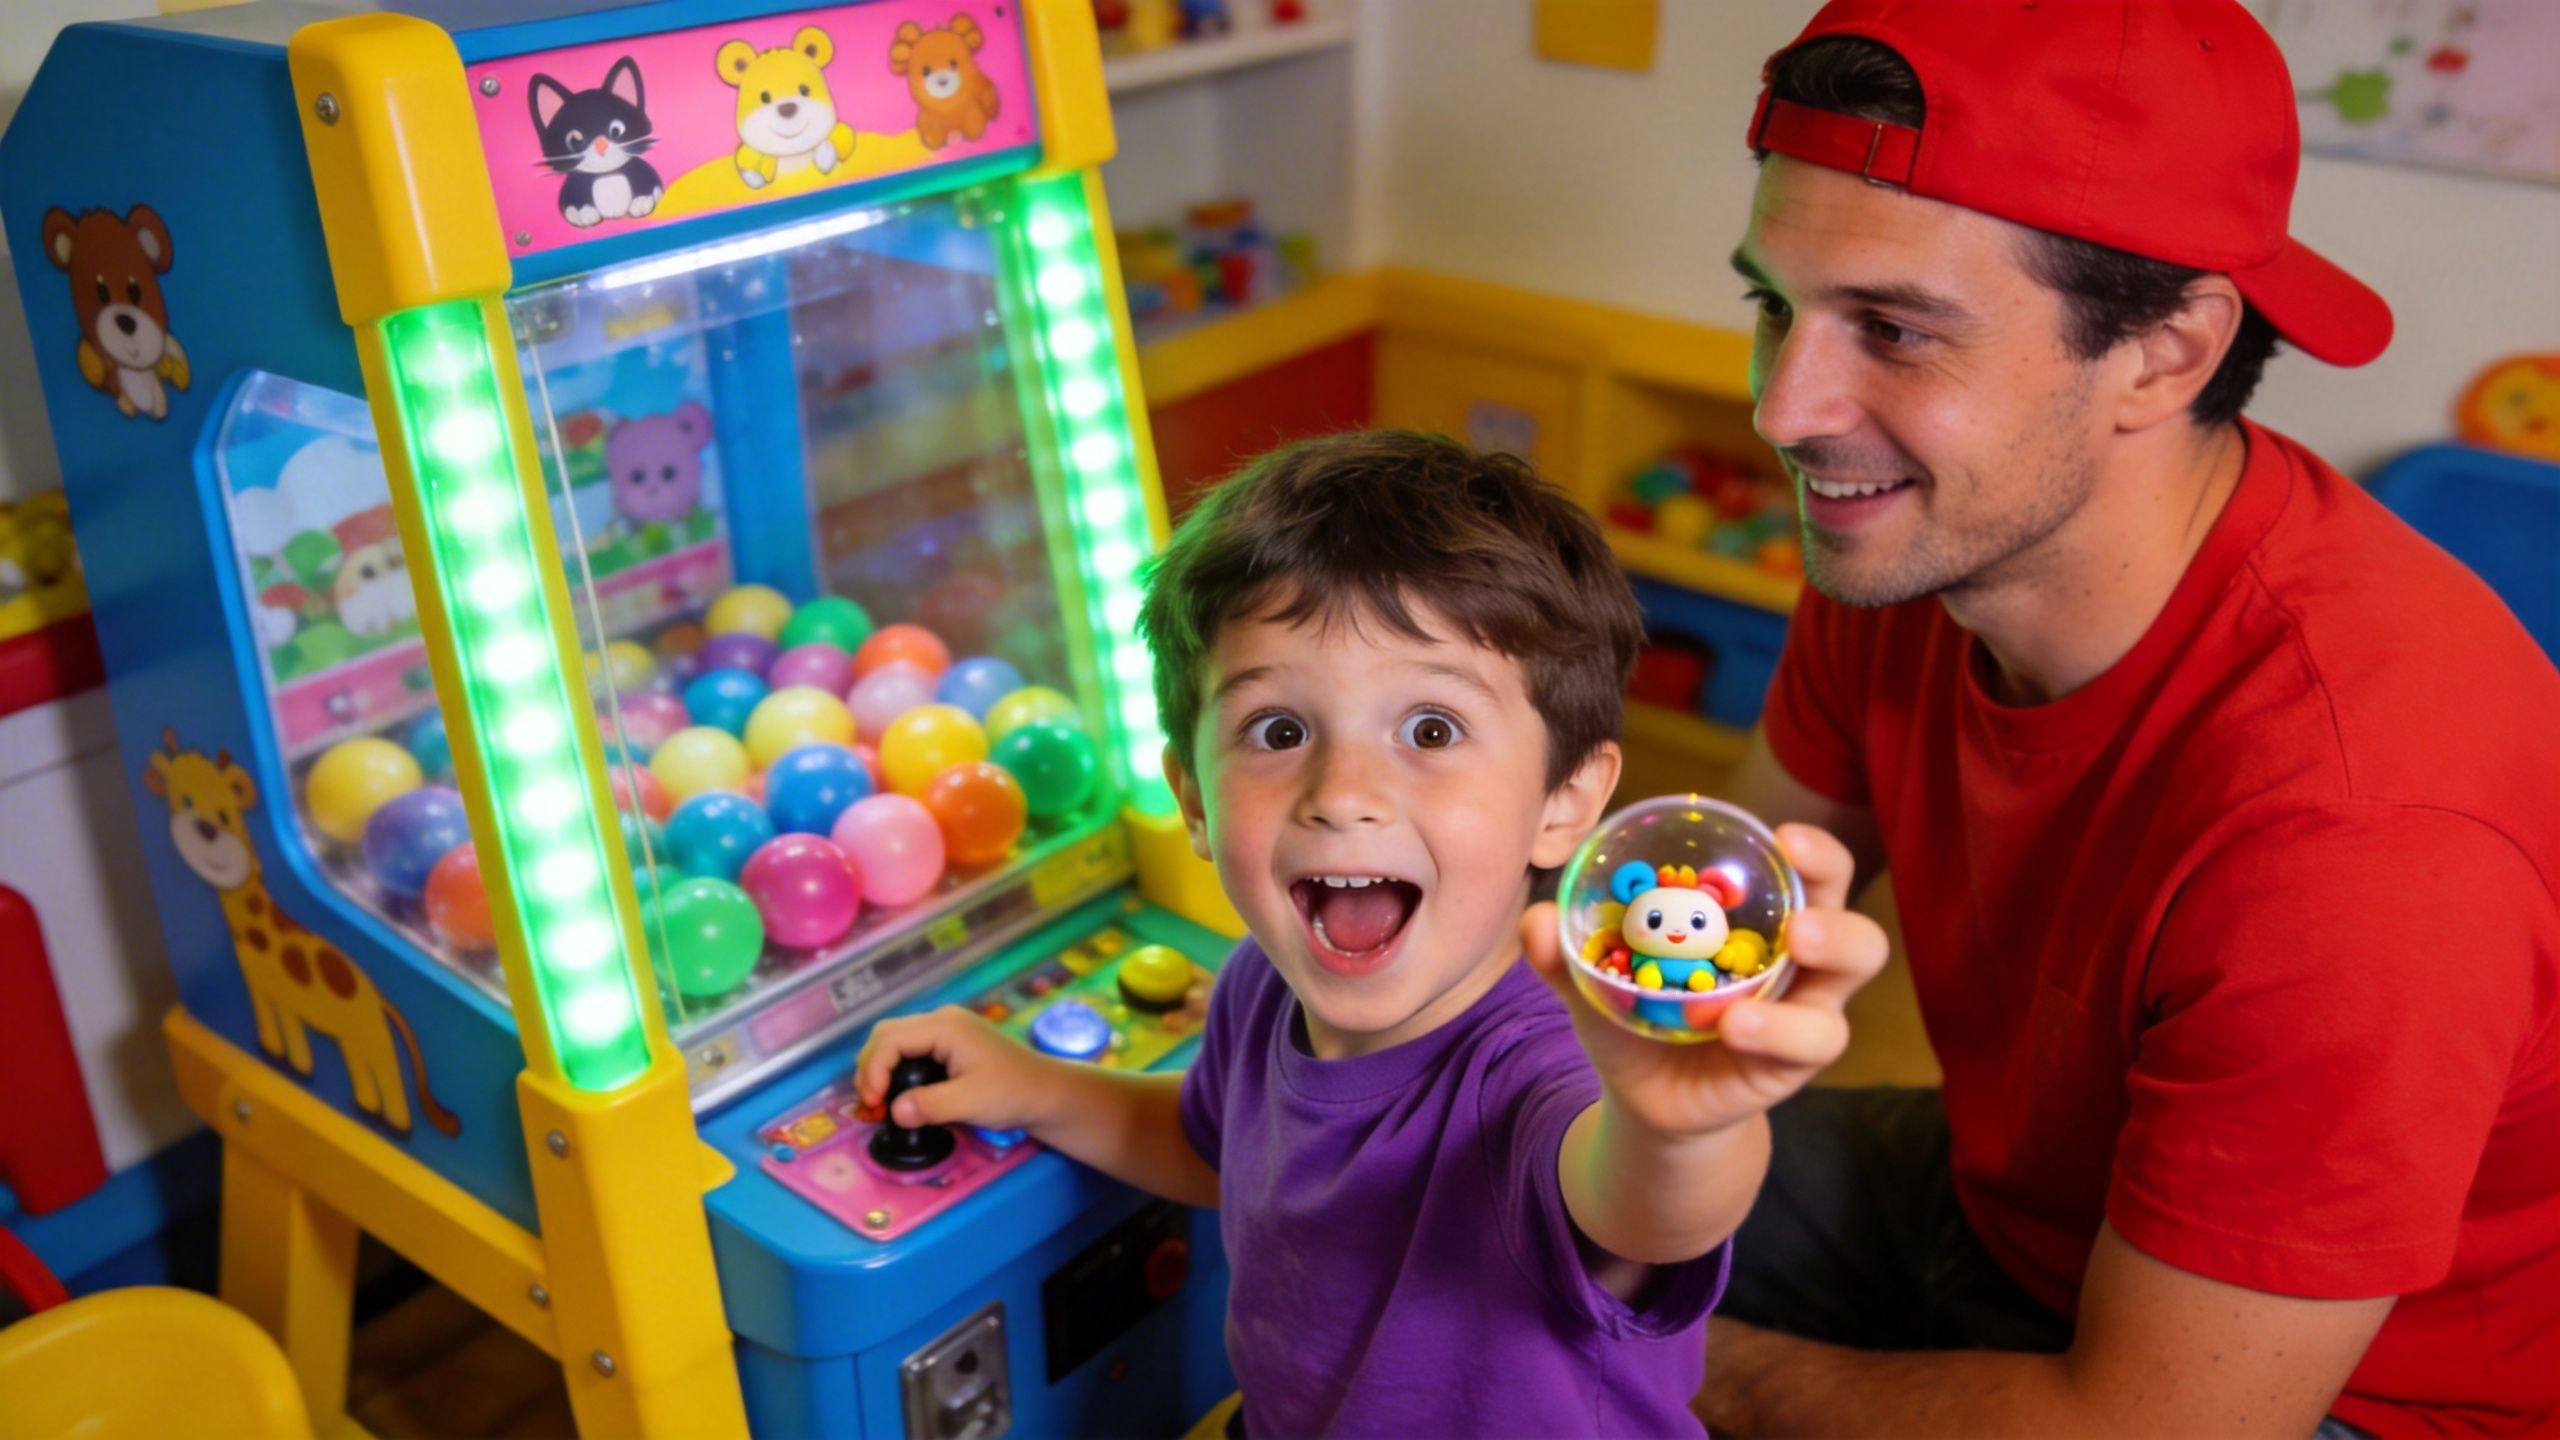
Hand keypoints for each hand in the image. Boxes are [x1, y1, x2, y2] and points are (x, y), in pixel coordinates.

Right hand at [854, 1005, 1057, 1132]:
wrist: (1047, 1093)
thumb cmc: (1013, 1093)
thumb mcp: (971, 1102)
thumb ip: (930, 1105)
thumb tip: (893, 1112)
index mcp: (945, 1026)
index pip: (890, 1039)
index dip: (873, 1071)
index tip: (874, 1106)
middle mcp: (942, 1020)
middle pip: (887, 1035)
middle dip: (871, 1068)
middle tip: (870, 1106)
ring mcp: (946, 1030)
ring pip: (896, 1041)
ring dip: (881, 1070)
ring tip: (878, 1103)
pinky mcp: (950, 1045)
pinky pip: (911, 1050)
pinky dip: (896, 1071)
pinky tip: (897, 1095)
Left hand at [1524, 823, 1887, 1137]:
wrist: (1646, 1098)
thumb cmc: (1637, 1016)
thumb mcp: (1597, 981)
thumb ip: (1566, 953)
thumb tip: (1535, 919)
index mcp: (1761, 920)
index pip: (1808, 869)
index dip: (1811, 848)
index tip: (1782, 833)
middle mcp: (1799, 959)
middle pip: (1847, 907)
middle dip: (1833, 888)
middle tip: (1801, 885)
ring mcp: (1805, 1008)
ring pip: (1850, 971)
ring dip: (1832, 950)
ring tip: (1799, 944)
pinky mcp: (1796, 1060)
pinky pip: (1809, 1038)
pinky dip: (1775, 1028)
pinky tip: (1737, 1025)